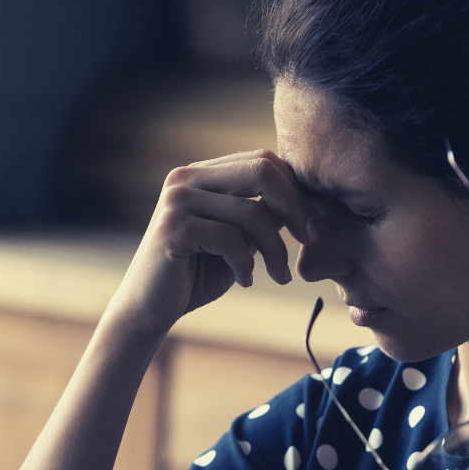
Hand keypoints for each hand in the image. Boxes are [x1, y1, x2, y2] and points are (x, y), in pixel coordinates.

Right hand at [108, 150, 316, 338]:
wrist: (150, 309)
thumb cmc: (197, 274)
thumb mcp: (239, 239)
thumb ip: (263, 215)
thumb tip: (309, 199)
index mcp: (203, 173)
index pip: (262, 160)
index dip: (297, 188)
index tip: (318, 219)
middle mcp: (186, 177)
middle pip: (261, 170)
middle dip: (295, 206)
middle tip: (311, 238)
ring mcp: (177, 199)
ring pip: (251, 211)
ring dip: (275, 248)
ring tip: (279, 276)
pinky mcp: (173, 227)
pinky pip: (230, 239)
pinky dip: (246, 264)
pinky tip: (245, 280)